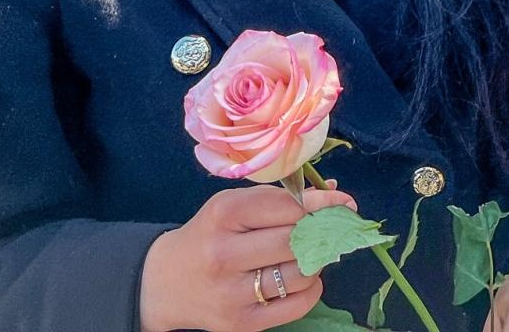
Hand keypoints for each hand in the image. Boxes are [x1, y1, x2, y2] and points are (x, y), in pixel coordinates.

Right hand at [139, 183, 356, 331]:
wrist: (165, 282)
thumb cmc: (209, 235)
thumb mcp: (233, 206)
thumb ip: (279, 198)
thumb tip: (333, 190)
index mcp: (223, 215)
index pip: (288, 207)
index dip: (322, 203)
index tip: (343, 201)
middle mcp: (224, 254)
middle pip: (296, 240)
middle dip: (321, 232)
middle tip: (331, 228)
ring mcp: (231, 293)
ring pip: (301, 273)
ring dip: (316, 261)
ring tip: (309, 254)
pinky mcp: (240, 323)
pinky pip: (297, 305)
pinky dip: (311, 289)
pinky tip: (302, 279)